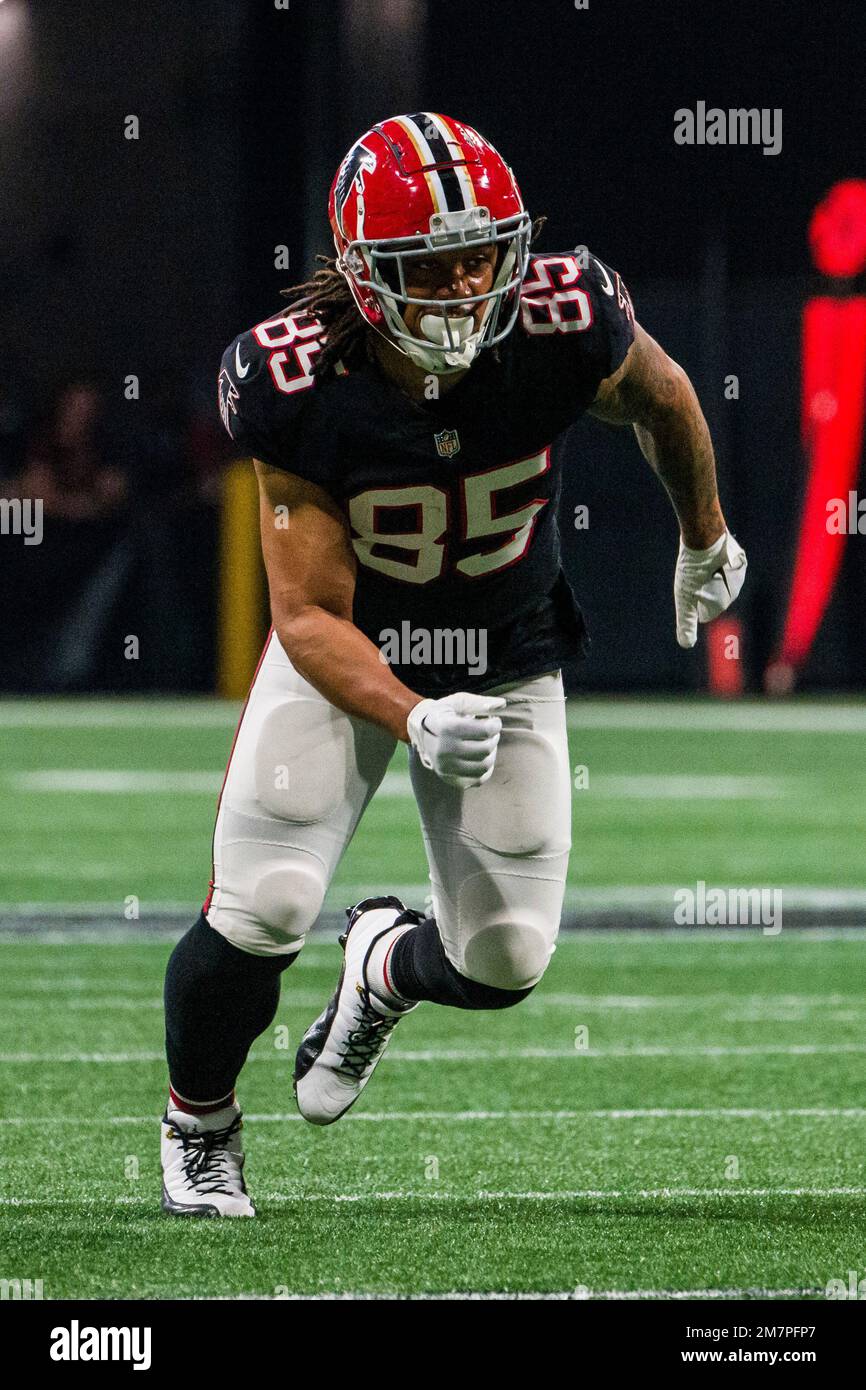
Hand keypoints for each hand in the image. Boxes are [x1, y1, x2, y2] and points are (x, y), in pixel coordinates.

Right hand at [407, 692, 505, 788]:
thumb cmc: (444, 714)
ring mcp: (445, 767)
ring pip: (485, 766)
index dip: (495, 724)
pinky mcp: (450, 779)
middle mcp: (444, 750)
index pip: (485, 730)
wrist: (420, 733)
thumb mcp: (457, 702)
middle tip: (489, 732)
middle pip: (486, 748)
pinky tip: (480, 757)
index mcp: (446, 727)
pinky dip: (485, 769)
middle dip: (494, 738)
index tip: (493, 720)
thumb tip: (502, 704)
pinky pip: (479, 780)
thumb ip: (479, 702)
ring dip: (491, 753)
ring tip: (486, 743)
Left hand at [674, 529, 746, 647]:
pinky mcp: (738, 557)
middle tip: (695, 576)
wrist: (705, 536)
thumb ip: (687, 621)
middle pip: (714, 597)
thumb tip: (686, 644)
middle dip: (703, 589)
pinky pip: (724, 566)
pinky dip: (715, 564)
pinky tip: (708, 558)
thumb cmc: (694, 570)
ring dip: (709, 576)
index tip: (691, 588)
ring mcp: (739, 572)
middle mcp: (735, 589)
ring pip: (720, 581)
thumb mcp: (685, 598)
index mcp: (724, 602)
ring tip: (701, 567)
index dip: (694, 602)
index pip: (706, 612)